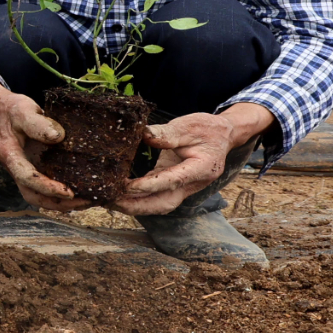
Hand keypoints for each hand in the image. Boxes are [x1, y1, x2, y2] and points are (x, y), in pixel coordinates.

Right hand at [0, 73, 77, 212]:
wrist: (2, 109)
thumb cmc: (13, 109)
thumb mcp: (24, 110)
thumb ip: (38, 124)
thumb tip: (58, 137)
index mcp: (8, 153)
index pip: (26, 177)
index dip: (46, 187)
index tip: (68, 191)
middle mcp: (12, 167)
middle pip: (31, 195)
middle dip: (56, 203)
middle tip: (83, 202)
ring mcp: (20, 171)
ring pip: (36, 195)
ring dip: (58, 203)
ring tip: (84, 202)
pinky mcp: (30, 169)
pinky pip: (42, 187)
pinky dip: (57, 194)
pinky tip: (77, 192)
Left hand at [121, 105, 270, 216]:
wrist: (222, 137)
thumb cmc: (207, 129)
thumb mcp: (189, 125)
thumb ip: (168, 133)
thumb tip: (144, 135)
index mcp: (202, 168)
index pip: (173, 180)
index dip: (150, 185)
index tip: (128, 186)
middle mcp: (194, 184)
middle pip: (164, 203)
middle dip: (137, 206)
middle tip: (111, 201)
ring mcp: (184, 188)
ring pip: (159, 205)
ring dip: (135, 206)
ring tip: (109, 201)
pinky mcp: (174, 187)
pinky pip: (156, 198)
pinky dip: (138, 200)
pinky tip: (119, 196)